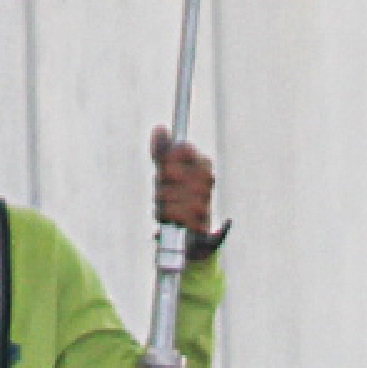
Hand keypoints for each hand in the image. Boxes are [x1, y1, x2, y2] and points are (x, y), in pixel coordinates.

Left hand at [153, 132, 219, 246]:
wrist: (187, 239)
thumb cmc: (177, 202)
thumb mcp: (166, 175)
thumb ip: (161, 151)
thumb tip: (159, 128)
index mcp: (202, 164)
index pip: (181, 149)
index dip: (166, 160)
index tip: (164, 172)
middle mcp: (207, 180)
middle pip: (171, 172)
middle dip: (161, 187)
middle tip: (164, 195)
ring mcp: (205, 201)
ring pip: (170, 194)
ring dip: (162, 205)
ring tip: (167, 210)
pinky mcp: (200, 223)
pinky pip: (174, 215)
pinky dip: (167, 218)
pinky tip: (170, 221)